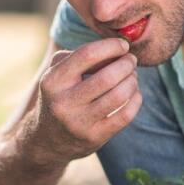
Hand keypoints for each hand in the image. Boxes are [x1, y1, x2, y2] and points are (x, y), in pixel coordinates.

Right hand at [26, 38, 140, 165]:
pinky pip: (125, 115)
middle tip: (131, 61)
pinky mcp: (94, 137)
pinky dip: (135, 100)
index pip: (87, 55)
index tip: (123, 46)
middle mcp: (63, 102)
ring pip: (119, 96)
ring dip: (132, 81)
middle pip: (107, 77)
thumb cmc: (59, 96)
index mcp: (53, 81)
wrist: (48, 138)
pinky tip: (134, 94)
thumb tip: (116, 49)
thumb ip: (80, 56)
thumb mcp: (58, 73)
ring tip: (133, 77)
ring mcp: (79, 122)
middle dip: (126, 65)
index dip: (111, 46)